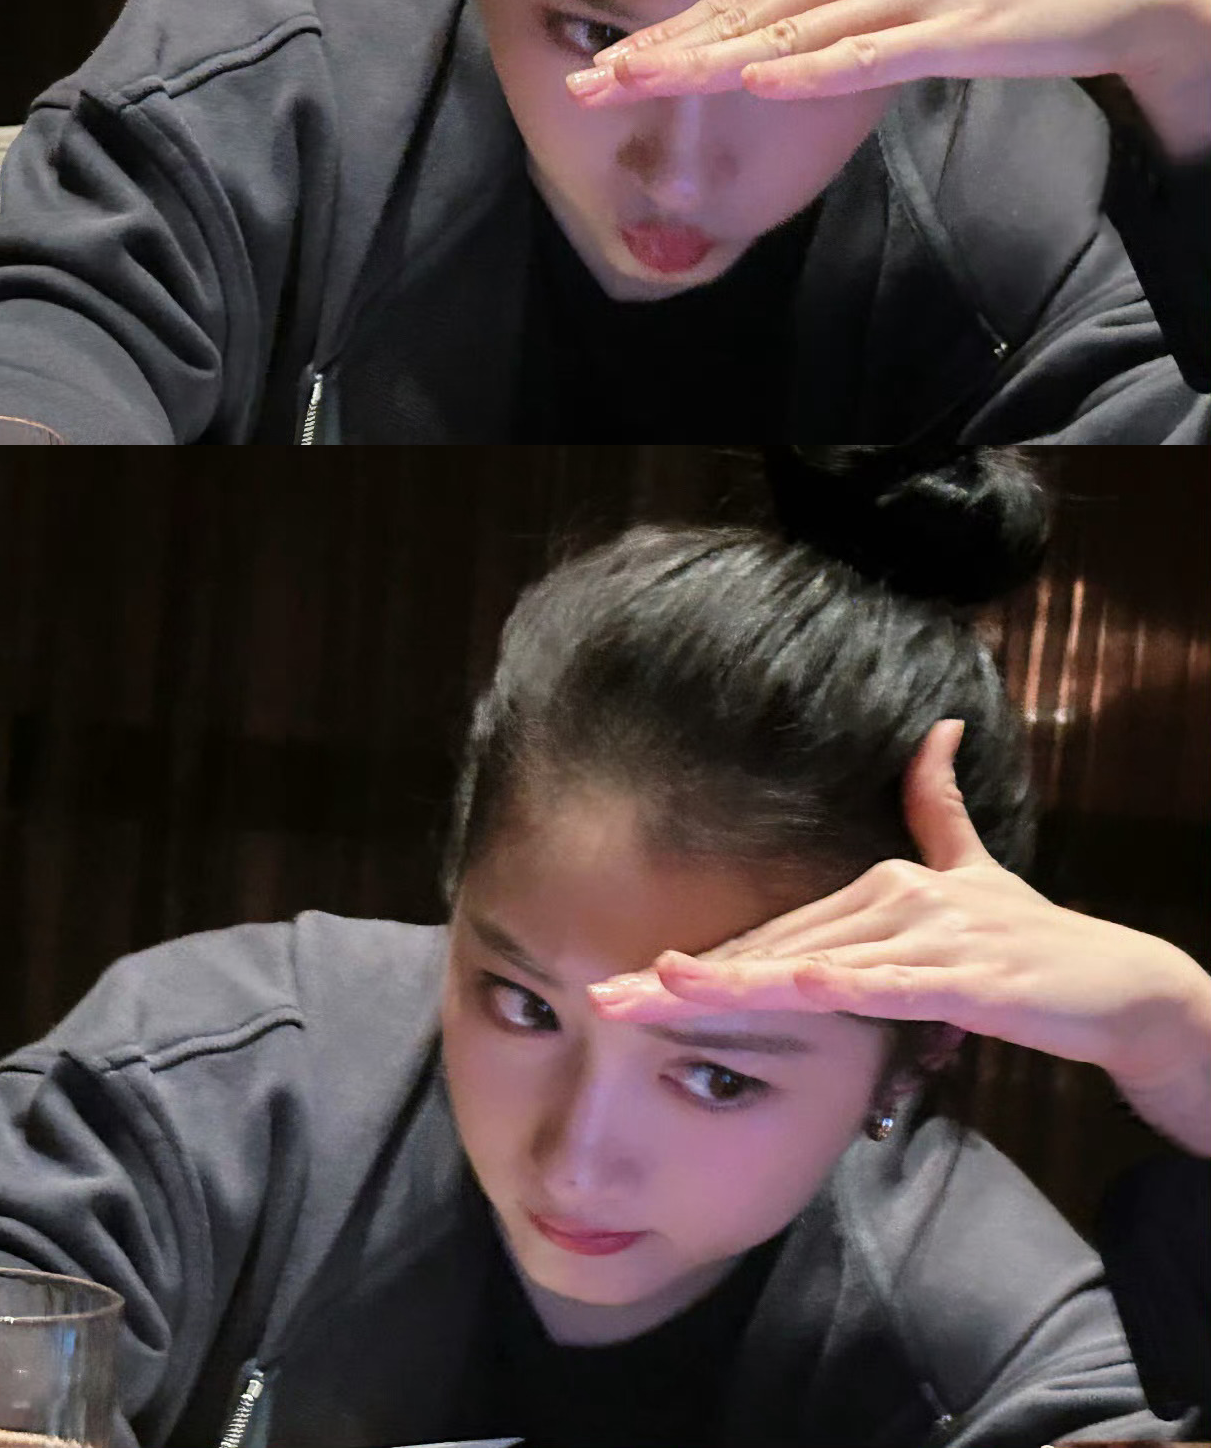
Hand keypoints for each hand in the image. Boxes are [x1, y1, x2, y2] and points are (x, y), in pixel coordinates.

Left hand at [564, 0, 1206, 148]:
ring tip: (640, 87)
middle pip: (749, 10)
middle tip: (588, 85)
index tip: (612, 54)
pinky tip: (755, 83)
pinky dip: (809, 71)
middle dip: (664, 49)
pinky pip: (863, 57)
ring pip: (788, 36)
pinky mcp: (946, 31)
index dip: (676, 22)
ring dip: (709, 66)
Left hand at [586, 718, 1210, 1150]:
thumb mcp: (974, 870)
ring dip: (731, 984)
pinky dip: (832, 985)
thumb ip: (939, 805)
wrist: (1116, 980)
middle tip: (606, 993)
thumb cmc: (1030, 936)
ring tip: (657, 992)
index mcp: (880, 886)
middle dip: (686, 979)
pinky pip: (882, 983)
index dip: (703, 960)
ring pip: (810, 964)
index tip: (635, 976)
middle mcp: (892, 900)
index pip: (774, 933)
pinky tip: (785, 988)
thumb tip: (936, 727)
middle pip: (772, 947)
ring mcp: (925, 935)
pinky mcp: (961, 975)